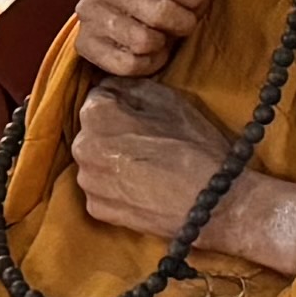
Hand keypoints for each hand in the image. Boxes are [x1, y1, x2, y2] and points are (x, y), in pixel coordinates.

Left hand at [73, 76, 295, 264]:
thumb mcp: (170, 101)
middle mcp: (82, 148)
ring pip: (95, 160)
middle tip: (148, 140)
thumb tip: (112, 87)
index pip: (99, 97)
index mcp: (97, 114)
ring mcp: (88, 182)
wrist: (213, 206)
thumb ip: (132, 87)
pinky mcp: (97, 210)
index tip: (143, 114)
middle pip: (94, 130)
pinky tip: (141, 186)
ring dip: (112, 159)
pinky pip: (101, 188)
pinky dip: (116, 186)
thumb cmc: (194, 148)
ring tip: (147, 165)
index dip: (123, 102)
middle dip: (113, 131)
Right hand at [74, 0, 226, 79]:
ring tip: (165, 33)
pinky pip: (128, 64)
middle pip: (159, 11)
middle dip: (183, 21)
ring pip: (143, 41)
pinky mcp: (85, 43)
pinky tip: (151, 50)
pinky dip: (148, 62)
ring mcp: (87, 11)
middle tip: (185, 20)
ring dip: (164, 43)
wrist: (118, 7)